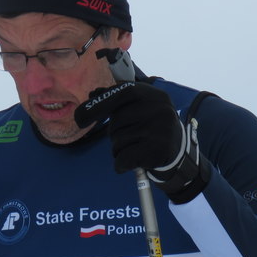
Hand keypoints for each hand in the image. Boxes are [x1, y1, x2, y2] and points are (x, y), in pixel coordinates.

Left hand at [74, 81, 209, 202]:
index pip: (123, 92)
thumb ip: (116, 100)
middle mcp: (161, 110)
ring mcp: (161, 131)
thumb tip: (93, 94)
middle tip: (125, 137)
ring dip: (117, 148)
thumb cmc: (151, 129)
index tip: (80, 117)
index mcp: (156, 95)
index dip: (100, 103)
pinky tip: (129, 163)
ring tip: (133, 148)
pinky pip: (123, 158)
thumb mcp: (139, 109)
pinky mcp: (158, 152)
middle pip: (118, 119)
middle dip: (113, 132)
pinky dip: (120, 164)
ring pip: (118, 140)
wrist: (177, 155)